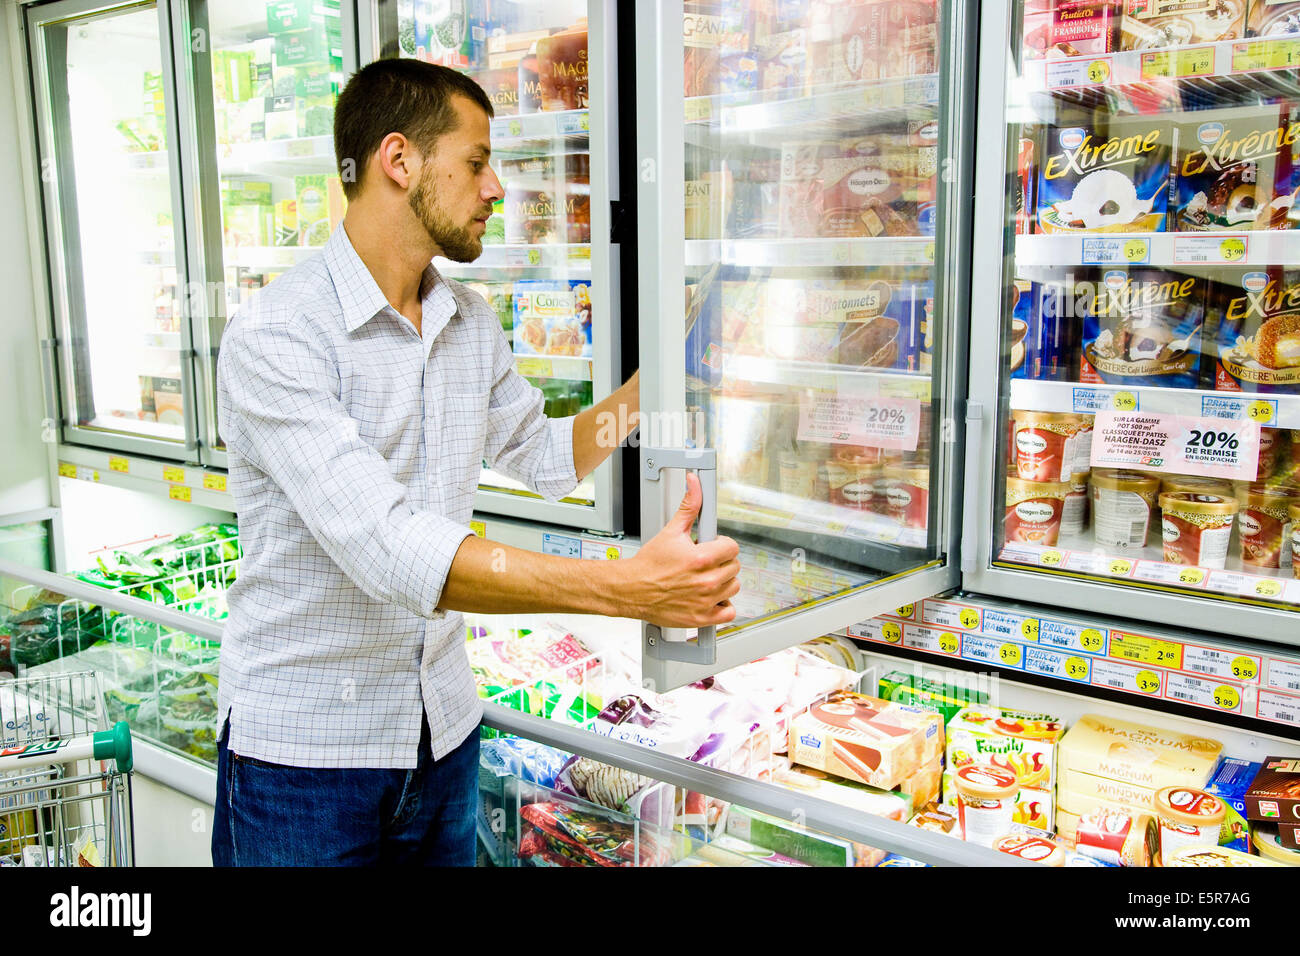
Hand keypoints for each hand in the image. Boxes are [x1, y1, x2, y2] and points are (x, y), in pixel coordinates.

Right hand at [621, 472, 739, 627]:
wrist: (632, 589)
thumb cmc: (649, 564)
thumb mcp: (671, 531)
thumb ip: (689, 506)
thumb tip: (695, 484)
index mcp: (701, 558)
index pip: (733, 547)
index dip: (723, 545)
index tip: (714, 547)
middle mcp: (706, 580)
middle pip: (734, 567)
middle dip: (722, 562)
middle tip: (706, 563)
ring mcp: (705, 600)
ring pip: (733, 587)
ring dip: (723, 582)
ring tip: (706, 578)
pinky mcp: (702, 617)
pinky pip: (728, 612)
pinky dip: (723, 606)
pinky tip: (712, 597)